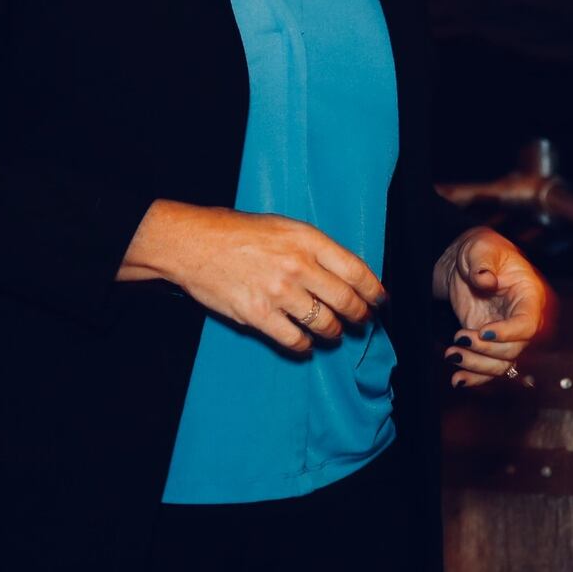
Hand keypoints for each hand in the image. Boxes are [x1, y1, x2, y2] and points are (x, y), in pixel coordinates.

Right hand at [125, 202, 385, 352]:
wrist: (192, 243)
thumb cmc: (236, 231)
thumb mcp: (282, 225)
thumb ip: (313, 248)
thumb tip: (343, 273)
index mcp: (307, 239)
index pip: (356, 270)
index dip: (374, 290)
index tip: (380, 300)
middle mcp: (298, 265)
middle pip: (346, 301)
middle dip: (360, 316)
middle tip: (361, 321)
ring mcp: (279, 292)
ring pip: (325, 324)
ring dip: (333, 332)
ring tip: (333, 332)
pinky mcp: (258, 315)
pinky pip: (295, 340)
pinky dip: (304, 346)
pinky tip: (305, 343)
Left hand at [434, 227, 551, 388]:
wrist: (465, 264)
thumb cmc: (480, 250)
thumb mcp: (480, 248)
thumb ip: (483, 264)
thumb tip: (487, 282)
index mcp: (530, 294)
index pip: (528, 324)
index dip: (508, 333)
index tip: (483, 332)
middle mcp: (523, 319)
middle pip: (514, 349)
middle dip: (486, 350)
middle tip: (459, 338)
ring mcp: (507, 335)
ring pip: (501, 364)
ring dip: (476, 366)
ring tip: (451, 354)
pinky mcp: (490, 345)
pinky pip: (489, 369)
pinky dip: (474, 378)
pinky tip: (457, 380)